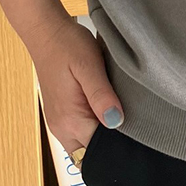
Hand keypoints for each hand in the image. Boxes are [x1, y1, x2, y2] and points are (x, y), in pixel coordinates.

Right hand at [31, 16, 124, 154]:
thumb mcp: (89, 66)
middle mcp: (61, 128)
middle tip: (135, 127)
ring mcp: (59, 123)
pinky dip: (94, 128)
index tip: (138, 133)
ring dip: (102, 137)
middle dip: (112, 146)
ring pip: (85, 145)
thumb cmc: (68, 45)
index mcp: (70, 120)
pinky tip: (107, 111)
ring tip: (121, 115)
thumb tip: (116, 121)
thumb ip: (101, 95)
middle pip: (92, 153)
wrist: (46, 32)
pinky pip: (79, 133)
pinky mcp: (61, 115)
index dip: (120, 145)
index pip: (100, 150)